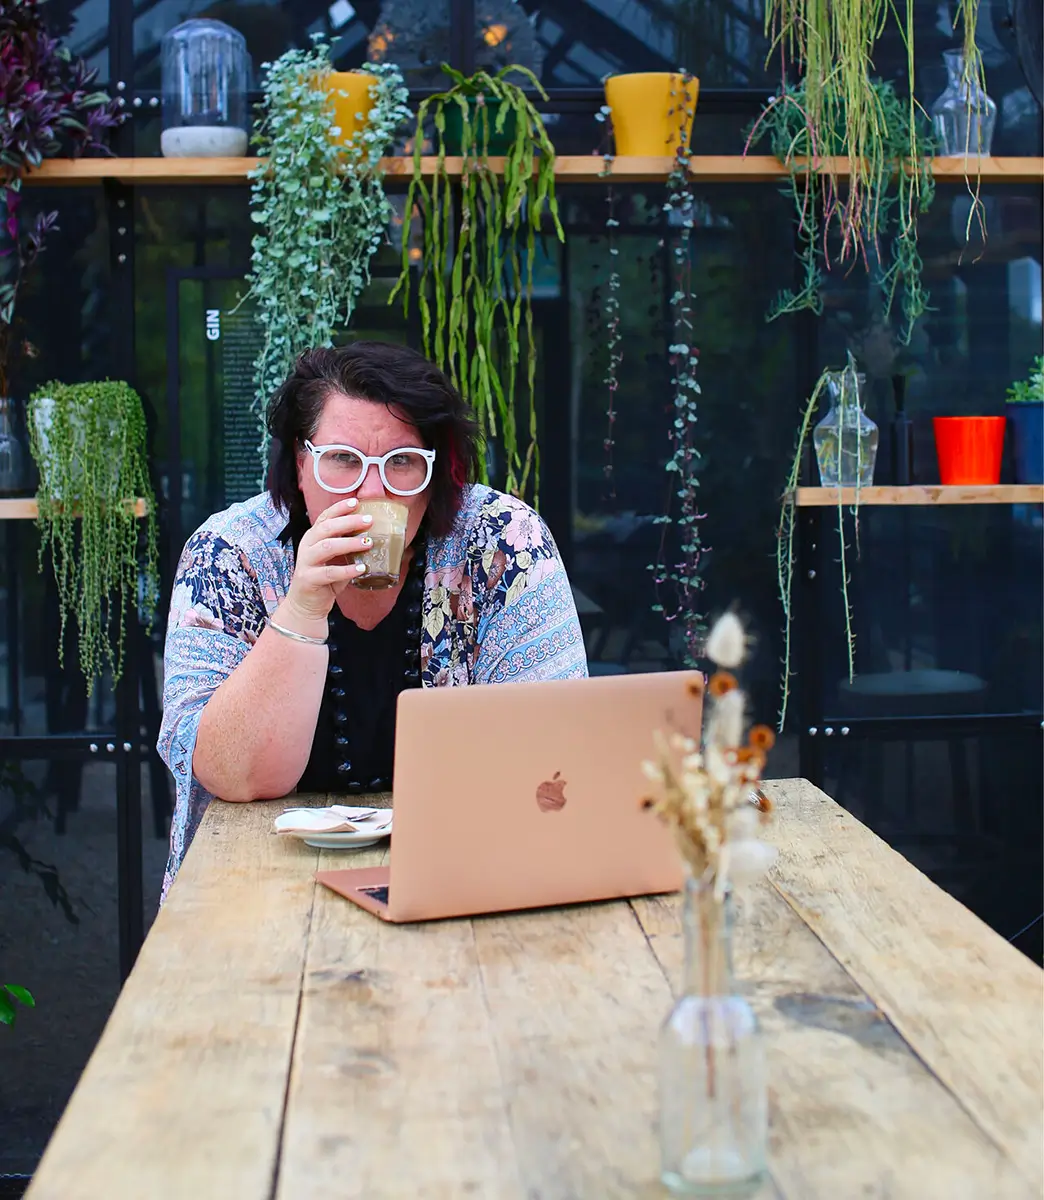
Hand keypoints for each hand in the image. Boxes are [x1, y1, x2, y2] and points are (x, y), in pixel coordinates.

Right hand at [282, 498, 372, 624]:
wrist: (306, 604)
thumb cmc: (324, 578)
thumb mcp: (336, 558)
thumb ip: (347, 546)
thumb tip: (374, 534)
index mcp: (313, 538)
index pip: (325, 517)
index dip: (339, 509)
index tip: (356, 502)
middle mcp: (307, 546)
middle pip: (326, 528)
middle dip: (349, 522)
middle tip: (369, 521)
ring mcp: (305, 562)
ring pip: (327, 547)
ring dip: (350, 543)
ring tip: (369, 542)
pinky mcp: (308, 579)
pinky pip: (329, 572)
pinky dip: (347, 570)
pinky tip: (361, 568)